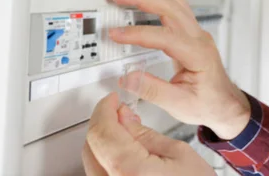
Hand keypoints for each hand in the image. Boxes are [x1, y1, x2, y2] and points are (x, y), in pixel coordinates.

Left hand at [83, 93, 215, 175]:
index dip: (105, 109)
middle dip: (102, 122)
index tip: (112, 100)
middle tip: (118, 110)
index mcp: (131, 171)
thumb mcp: (178, 152)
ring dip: (102, 141)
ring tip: (123, 129)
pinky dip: (105, 158)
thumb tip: (123, 116)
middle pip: (91, 146)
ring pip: (90, 162)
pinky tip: (121, 150)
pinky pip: (99, 175)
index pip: (102, 131)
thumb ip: (145, 134)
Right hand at [107, 0, 250, 139]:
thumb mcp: (180, 105)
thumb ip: (152, 91)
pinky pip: (176, 7)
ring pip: (176, 2)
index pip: (166, 37)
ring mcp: (197, 34)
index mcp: (198, 55)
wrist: (225, 105)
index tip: (117, 34)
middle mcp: (199, 39)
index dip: (139, 33)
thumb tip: (127, 77)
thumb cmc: (209, 104)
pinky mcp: (191, 34)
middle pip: (172, 9)